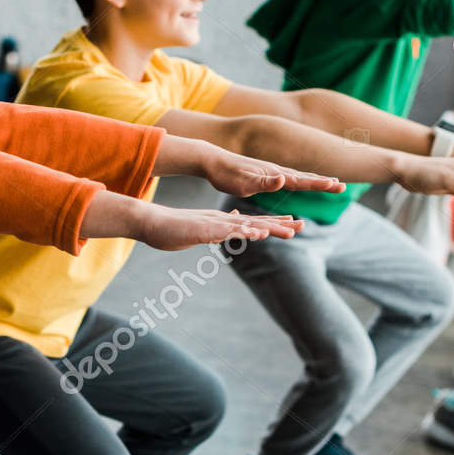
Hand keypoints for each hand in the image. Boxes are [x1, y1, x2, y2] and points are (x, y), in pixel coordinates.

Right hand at [136, 204, 303, 251]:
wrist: (150, 222)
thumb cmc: (170, 229)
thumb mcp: (198, 232)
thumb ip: (214, 230)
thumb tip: (227, 228)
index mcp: (221, 223)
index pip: (252, 223)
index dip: (272, 224)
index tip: (291, 224)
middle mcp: (223, 221)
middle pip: (256, 222)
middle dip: (280, 224)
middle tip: (303, 225)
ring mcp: (215, 224)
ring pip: (248, 225)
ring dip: (270, 227)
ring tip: (290, 230)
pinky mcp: (206, 229)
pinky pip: (229, 231)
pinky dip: (246, 231)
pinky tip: (259, 233)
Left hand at [198, 143, 343, 198]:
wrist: (213, 160)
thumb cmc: (226, 174)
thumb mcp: (244, 182)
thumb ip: (265, 182)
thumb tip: (285, 179)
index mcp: (274, 175)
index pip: (301, 181)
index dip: (319, 185)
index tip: (336, 186)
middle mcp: (276, 171)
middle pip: (305, 177)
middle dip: (324, 183)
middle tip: (343, 187)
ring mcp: (272, 171)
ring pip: (299, 176)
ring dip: (316, 181)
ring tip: (331, 183)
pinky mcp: (266, 174)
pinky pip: (289, 178)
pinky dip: (302, 180)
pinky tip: (304, 181)